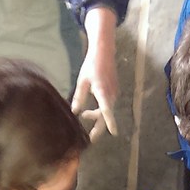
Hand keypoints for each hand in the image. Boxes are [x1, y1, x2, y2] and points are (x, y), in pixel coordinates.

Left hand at [72, 7, 117, 141]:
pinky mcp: (114, 91)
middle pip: (106, 115)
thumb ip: (79, 97)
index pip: (107, 110)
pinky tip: (90, 110)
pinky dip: (100, 110)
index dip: (110, 122)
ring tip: (84, 116)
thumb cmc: (91, 64)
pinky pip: (107, 105)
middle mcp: (111, 94)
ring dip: (97, 116)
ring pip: (106, 111)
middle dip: (99, 127)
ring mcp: (114, 93)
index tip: (114, 132)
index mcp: (102, 91)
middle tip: (91, 139)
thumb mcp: (82, 81)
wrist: (104, 51)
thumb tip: (75, 112)